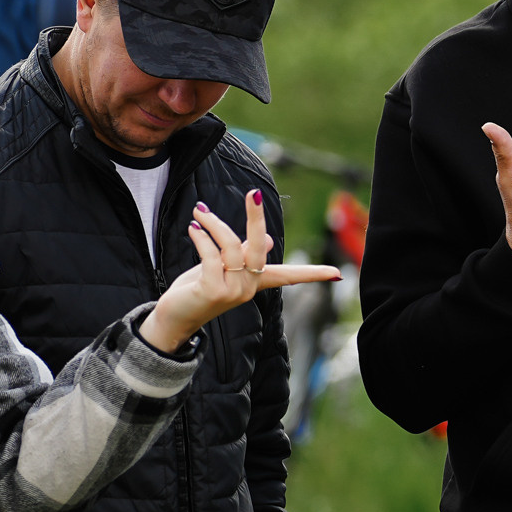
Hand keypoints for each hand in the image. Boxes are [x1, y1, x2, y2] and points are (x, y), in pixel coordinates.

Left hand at [142, 191, 339, 353]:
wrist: (173, 318)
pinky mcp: (212, 291)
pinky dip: (201, 238)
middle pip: (259, 246)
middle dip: (256, 217)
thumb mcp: (224, 268)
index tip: (338, 275)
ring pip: (230, 246)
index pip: (290, 276)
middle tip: (254, 192)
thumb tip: (267, 240)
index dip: (314, 274)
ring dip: (214, 224)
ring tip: (200, 212)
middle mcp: (249, 288)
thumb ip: (245, 254)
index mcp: (256, 282)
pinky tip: (193, 228)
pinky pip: (210, 255)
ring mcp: (232, 291)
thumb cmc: (198, 289)